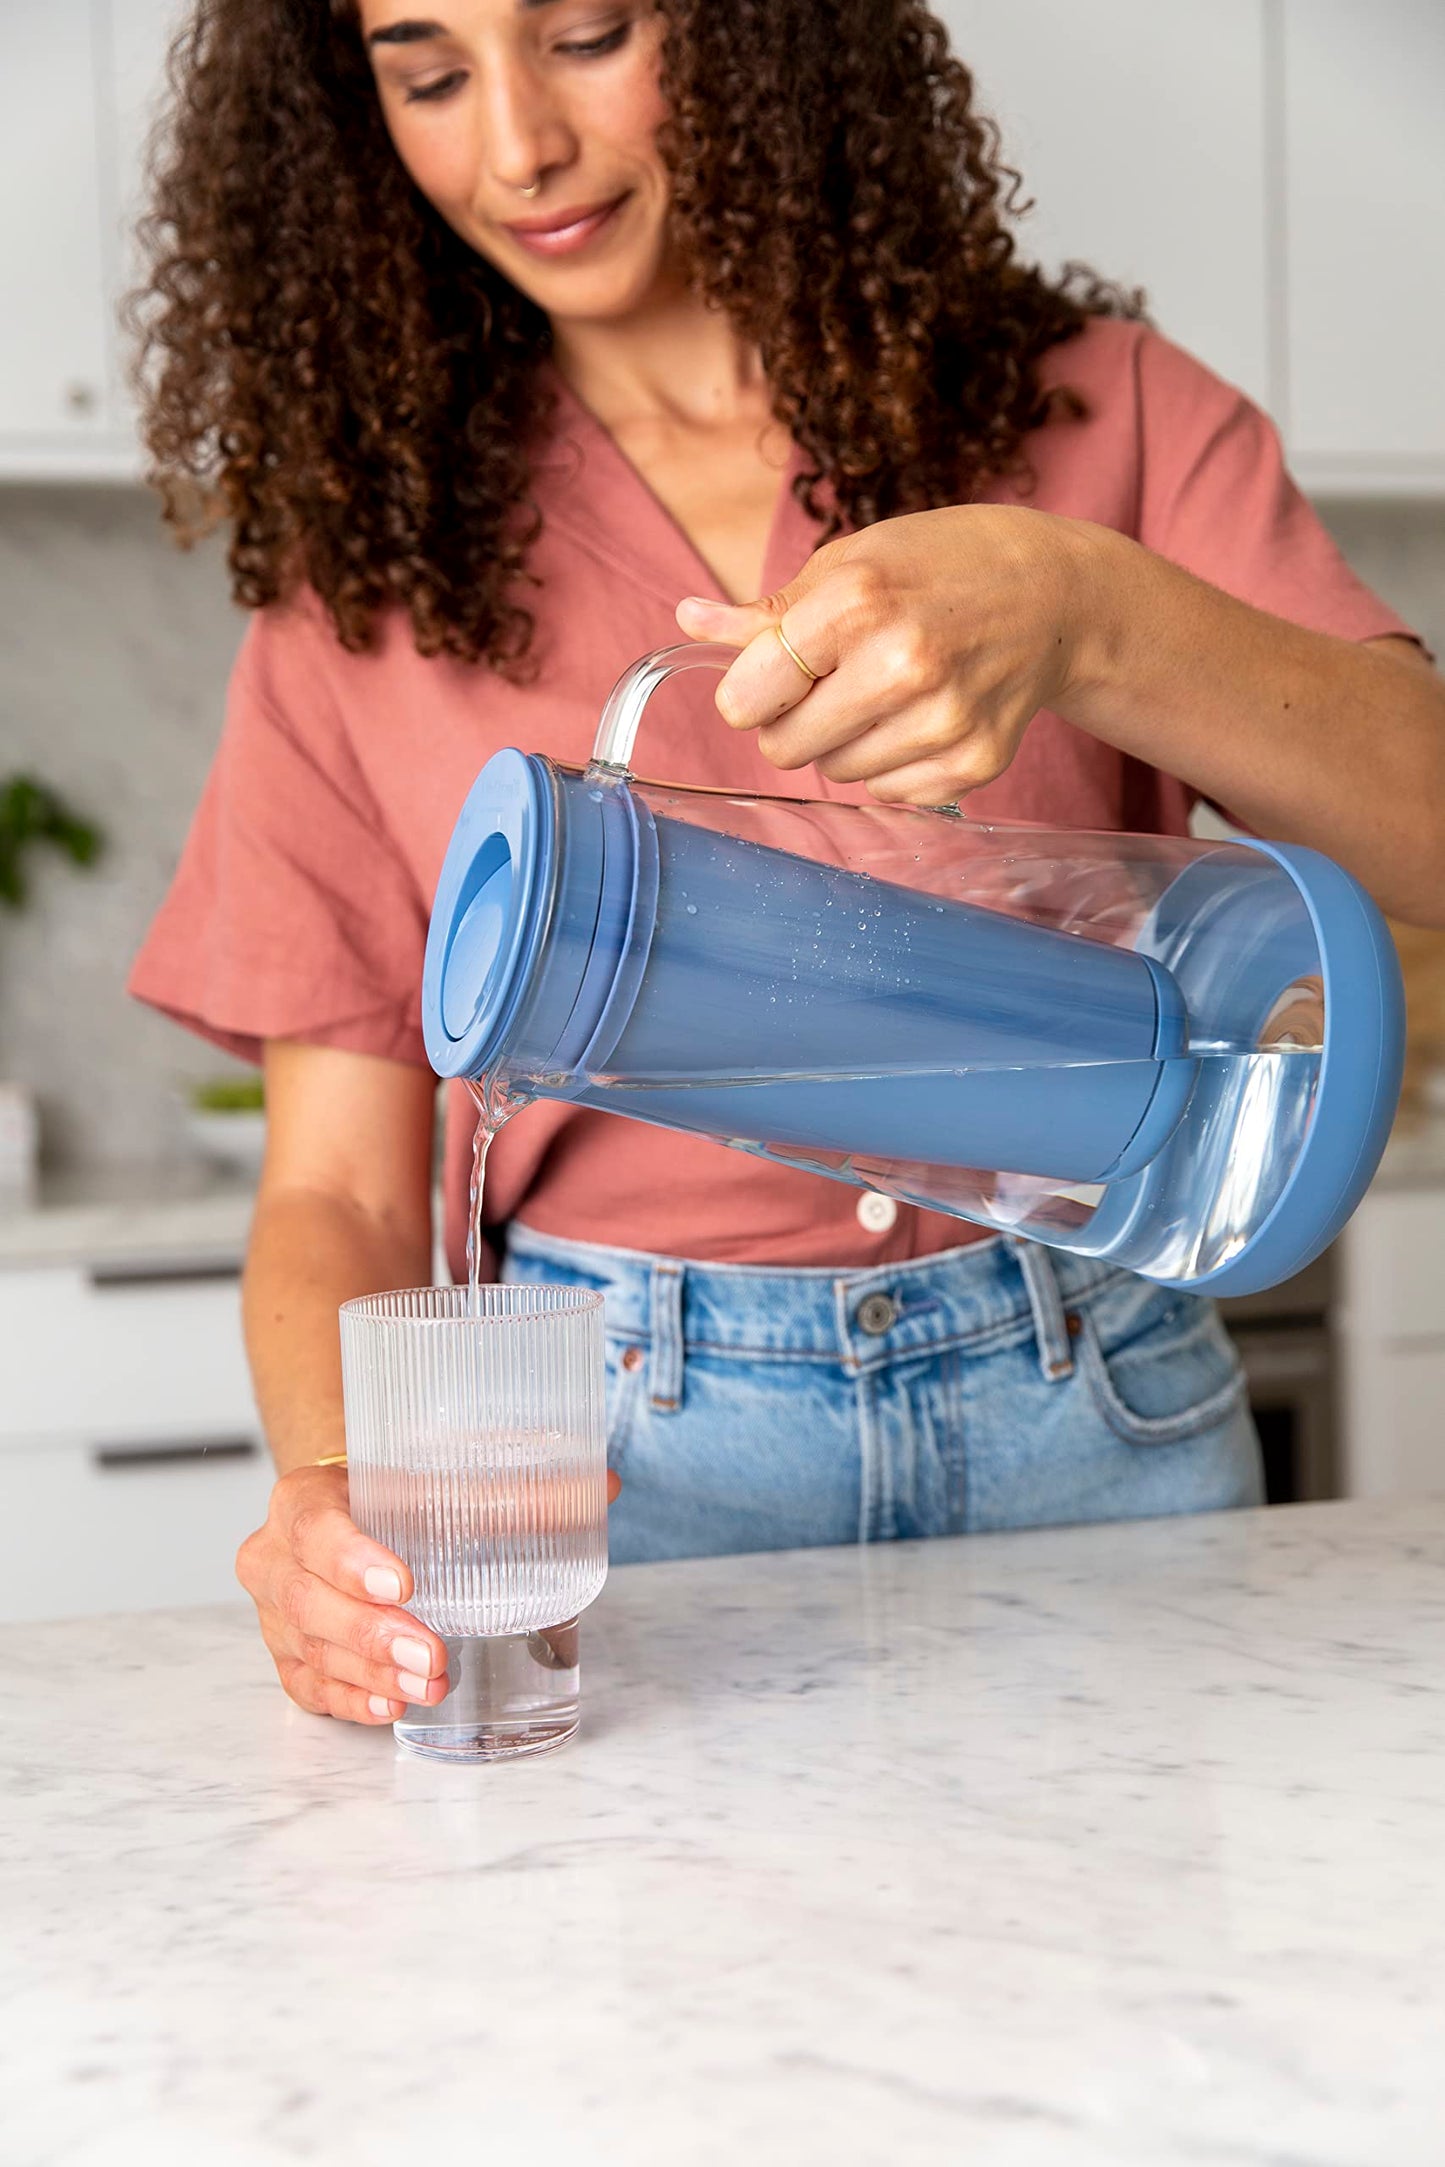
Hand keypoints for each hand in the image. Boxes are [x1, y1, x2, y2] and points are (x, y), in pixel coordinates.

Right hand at [236, 1463, 623, 1725]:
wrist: (348, 1510)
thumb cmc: (395, 1494)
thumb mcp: (442, 1477)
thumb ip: (516, 1482)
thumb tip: (602, 1485)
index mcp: (303, 1499)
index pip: (314, 1527)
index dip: (352, 1557)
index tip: (405, 1583)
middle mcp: (275, 1558)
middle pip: (311, 1602)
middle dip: (374, 1634)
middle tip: (432, 1654)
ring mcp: (277, 1615)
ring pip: (312, 1650)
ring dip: (371, 1673)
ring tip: (428, 1683)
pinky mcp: (290, 1658)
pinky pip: (310, 1688)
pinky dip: (351, 1699)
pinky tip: (390, 1704)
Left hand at [676, 504, 1111, 805]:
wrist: (1052, 597)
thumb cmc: (939, 568)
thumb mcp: (850, 562)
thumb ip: (768, 611)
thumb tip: (688, 620)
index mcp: (856, 602)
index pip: (747, 697)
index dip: (748, 693)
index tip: (772, 676)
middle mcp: (902, 665)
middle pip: (784, 748)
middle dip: (792, 721)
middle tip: (835, 681)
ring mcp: (942, 721)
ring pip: (834, 774)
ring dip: (843, 743)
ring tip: (887, 692)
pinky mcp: (972, 763)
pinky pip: (887, 792)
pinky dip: (891, 763)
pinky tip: (921, 716)